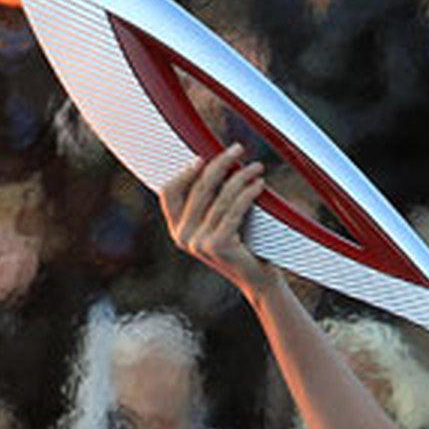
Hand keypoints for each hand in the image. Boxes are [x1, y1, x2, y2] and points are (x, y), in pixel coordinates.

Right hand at [159, 144, 279, 298]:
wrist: (257, 279)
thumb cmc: (242, 245)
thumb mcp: (219, 221)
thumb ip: (210, 200)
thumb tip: (214, 160)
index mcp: (177, 230)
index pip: (168, 193)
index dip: (184, 172)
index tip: (204, 157)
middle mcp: (183, 237)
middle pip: (199, 188)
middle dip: (220, 163)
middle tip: (237, 149)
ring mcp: (199, 243)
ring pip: (221, 197)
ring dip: (241, 176)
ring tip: (256, 167)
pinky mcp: (218, 245)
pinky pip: (234, 209)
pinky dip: (249, 193)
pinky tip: (260, 184)